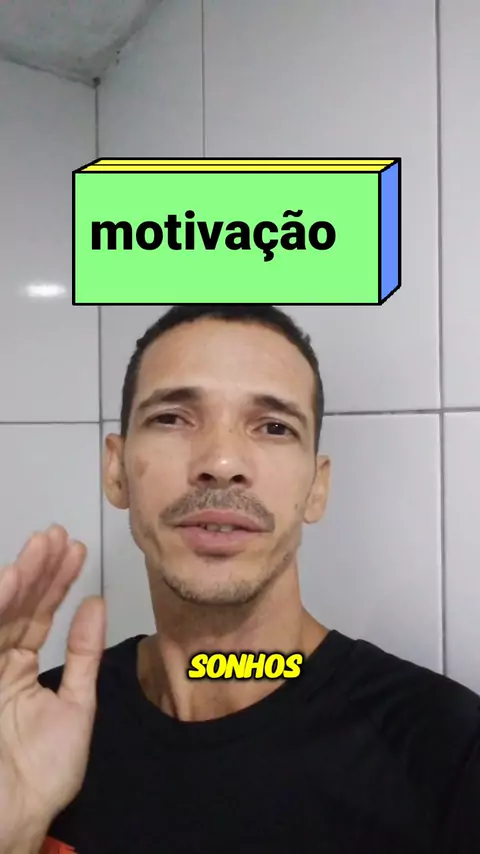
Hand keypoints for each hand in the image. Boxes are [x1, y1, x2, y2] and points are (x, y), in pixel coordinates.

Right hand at [0, 526, 105, 850]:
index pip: (38, 615)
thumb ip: (83, 654)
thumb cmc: (42, 775)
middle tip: (55, 537)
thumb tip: (96, 604)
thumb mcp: (75, 706)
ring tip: (39, 547)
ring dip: (18, 579)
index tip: (73, 550)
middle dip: (37, 570)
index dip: (55, 582)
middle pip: (16, 607)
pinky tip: (10, 580)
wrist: (16, 819)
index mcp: (18, 670)